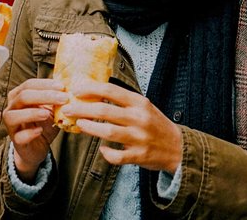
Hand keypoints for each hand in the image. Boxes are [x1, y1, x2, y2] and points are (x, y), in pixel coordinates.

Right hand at [2, 79, 67, 182]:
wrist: (38, 146)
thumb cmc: (44, 123)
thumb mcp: (51, 109)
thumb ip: (55, 99)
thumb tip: (71, 87)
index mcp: (18, 95)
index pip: (29, 84)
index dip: (45, 84)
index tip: (63, 87)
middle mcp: (11, 108)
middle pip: (23, 96)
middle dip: (44, 96)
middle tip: (63, 98)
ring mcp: (11, 125)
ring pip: (14, 116)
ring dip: (32, 113)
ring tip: (47, 114)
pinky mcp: (16, 141)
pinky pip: (19, 136)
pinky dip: (29, 133)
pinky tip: (40, 131)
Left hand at [62, 81, 181, 173]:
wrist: (179, 147)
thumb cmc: (155, 124)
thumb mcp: (143, 106)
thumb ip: (122, 100)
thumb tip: (93, 92)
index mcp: (139, 103)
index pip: (110, 90)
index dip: (90, 89)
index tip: (75, 90)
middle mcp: (139, 118)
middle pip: (104, 110)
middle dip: (82, 109)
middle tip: (68, 109)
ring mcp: (139, 138)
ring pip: (108, 132)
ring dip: (90, 128)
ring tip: (78, 124)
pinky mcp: (139, 156)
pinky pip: (117, 156)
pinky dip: (107, 154)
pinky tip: (102, 150)